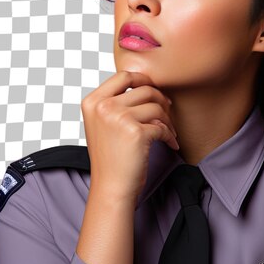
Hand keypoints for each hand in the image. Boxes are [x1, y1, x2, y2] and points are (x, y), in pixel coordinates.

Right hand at [80, 71, 178, 204]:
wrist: (111, 188)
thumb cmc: (110, 158)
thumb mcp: (102, 124)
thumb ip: (115, 102)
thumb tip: (147, 85)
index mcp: (92, 101)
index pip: (123, 75)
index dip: (143, 79)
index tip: (154, 91)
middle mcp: (103, 106)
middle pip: (144, 89)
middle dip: (161, 101)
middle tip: (167, 114)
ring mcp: (118, 117)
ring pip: (157, 106)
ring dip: (167, 120)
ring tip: (168, 132)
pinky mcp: (136, 132)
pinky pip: (162, 126)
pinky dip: (170, 135)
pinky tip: (170, 143)